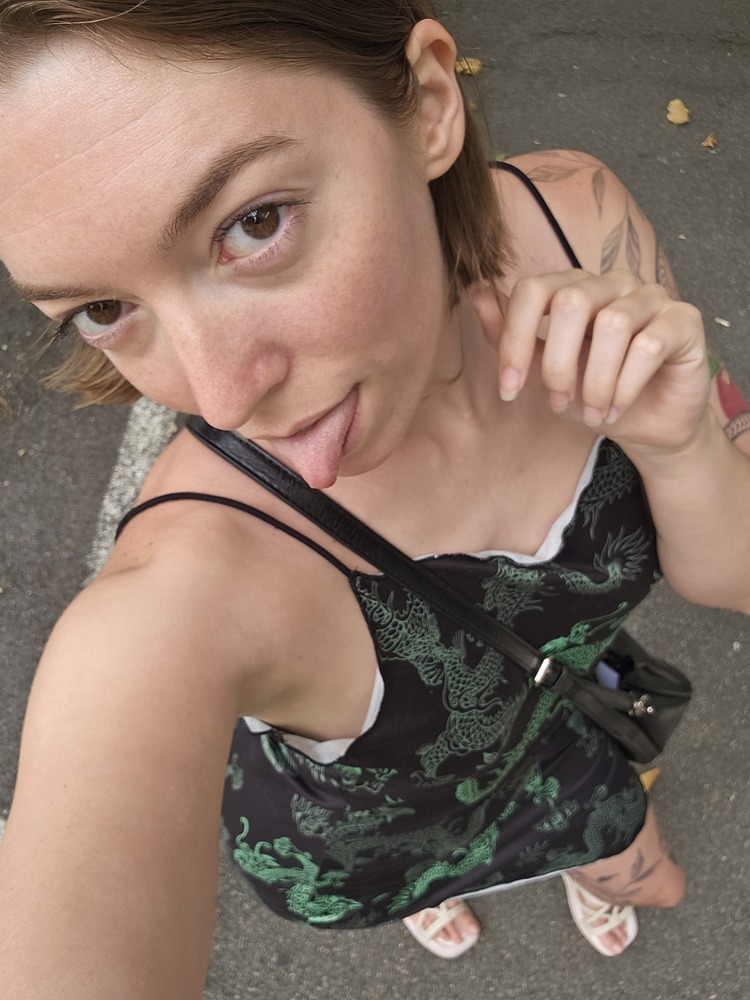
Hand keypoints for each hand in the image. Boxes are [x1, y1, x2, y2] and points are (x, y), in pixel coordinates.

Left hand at [472, 270, 710, 454]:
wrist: (646, 425)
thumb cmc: (591, 395)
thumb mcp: (541, 373)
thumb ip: (509, 336)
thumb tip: (475, 293)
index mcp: (574, 288)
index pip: (533, 290)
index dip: (514, 339)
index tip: (508, 391)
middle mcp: (612, 282)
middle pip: (572, 302)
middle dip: (556, 364)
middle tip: (558, 402)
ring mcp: (651, 297)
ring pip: (613, 324)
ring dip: (595, 381)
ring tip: (592, 412)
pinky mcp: (684, 320)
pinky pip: (648, 345)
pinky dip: (625, 386)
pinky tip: (616, 408)